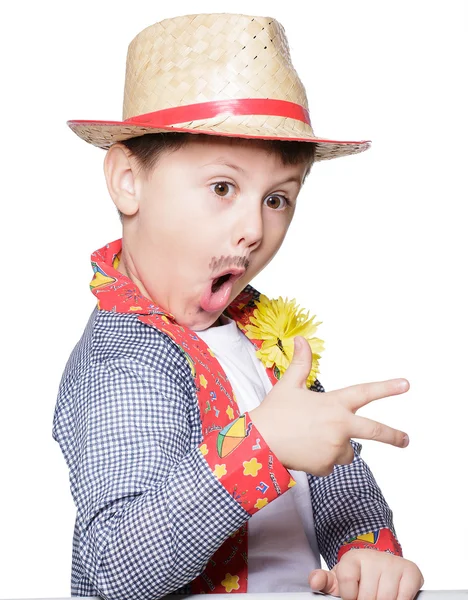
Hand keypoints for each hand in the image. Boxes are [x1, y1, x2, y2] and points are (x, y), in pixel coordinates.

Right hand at [249, 335, 409, 474]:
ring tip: (311, 439)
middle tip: (406, 440)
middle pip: (376, 432)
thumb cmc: (274, 412)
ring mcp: (334, 448)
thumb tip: (300, 339)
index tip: (405, 385)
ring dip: (337, 446)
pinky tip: (304, 451)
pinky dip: (321, 459)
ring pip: (347, 451)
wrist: (258, 444)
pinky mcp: (326, 466)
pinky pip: (330, 463)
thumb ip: (301, 363)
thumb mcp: (288, 385)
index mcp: (333, 404)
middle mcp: (339, 427)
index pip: (365, 393)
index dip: (387, 387)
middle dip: (394, 436)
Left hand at [308, 549, 423, 599]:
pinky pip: (404, 598)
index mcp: (352, 558)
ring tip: (378, 597)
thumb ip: (324, 581)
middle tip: (368, 597)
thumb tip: (313, 581)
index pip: (348, 585)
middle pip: (369, 597)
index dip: (350, 597)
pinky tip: (393, 597)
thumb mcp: (338, 580)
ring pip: (386, 599)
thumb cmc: (357, 577)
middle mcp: (373, 557)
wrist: (380, 567)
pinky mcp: (410, 571)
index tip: (352, 596)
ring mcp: (392, 563)